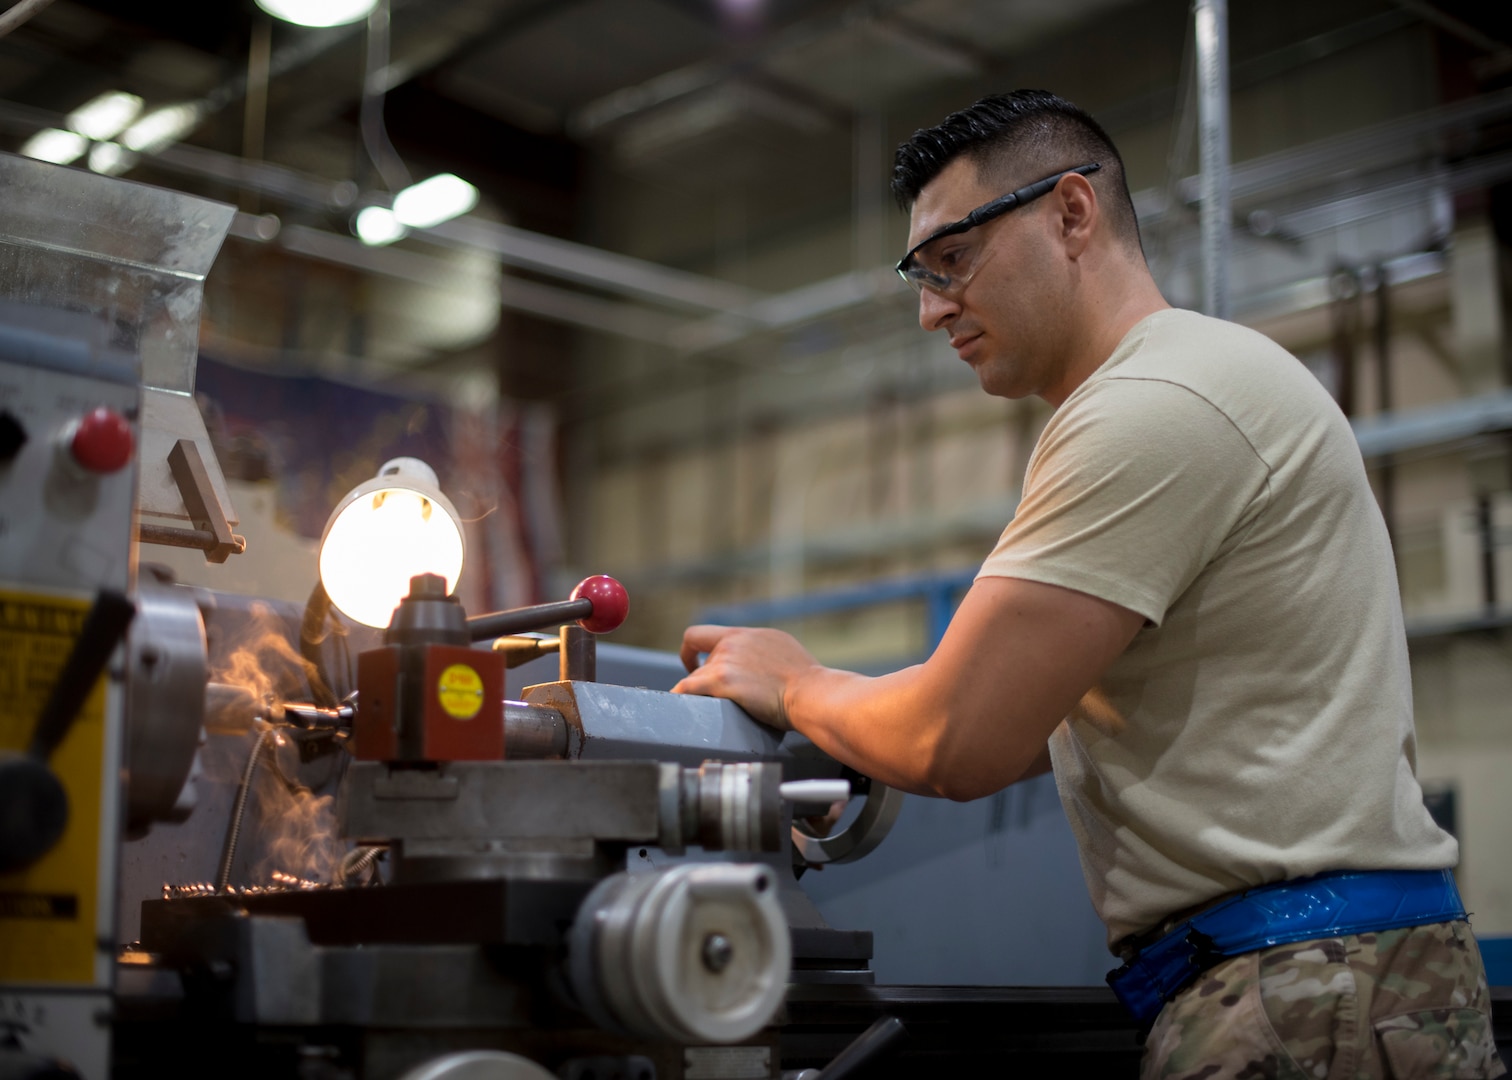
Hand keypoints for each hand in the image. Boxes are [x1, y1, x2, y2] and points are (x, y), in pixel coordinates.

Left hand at [672, 624, 819, 730]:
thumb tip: (760, 666)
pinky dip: (679, 698)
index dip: (693, 650)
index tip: (694, 664)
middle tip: (722, 702)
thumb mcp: (785, 652)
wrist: (812, 693)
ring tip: (711, 711)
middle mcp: (734, 642)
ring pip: (696, 678)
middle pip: (704, 662)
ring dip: (701, 694)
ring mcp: (726, 660)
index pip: (706, 634)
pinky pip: (687, 689)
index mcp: (749, 634)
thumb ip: (764, 654)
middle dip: (707, 681)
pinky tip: (676, 707)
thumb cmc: (807, 683)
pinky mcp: (722, 681)